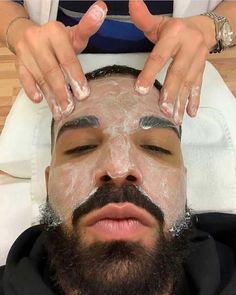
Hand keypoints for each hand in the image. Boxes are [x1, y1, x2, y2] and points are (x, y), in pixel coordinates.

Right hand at [14, 1, 106, 119]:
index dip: (76, 77)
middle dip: (62, 91)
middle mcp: (37, 40)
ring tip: (60, 112)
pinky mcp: (18, 63)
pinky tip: (38, 100)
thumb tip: (102, 8)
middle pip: (52, 70)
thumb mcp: (74, 34)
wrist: (30, 36)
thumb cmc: (58, 40)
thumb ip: (88, 27)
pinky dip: (30, 89)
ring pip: (39, 77)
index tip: (84, 94)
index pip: (67, 58)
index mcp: (54, 32)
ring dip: (50, 96)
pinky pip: (23, 77)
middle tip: (71, 108)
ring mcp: (25, 52)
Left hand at [129, 0, 213, 124]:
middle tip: (162, 110)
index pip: (160, 56)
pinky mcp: (202, 70)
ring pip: (189, 83)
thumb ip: (143, 18)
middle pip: (178, 73)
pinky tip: (190, 114)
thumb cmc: (174, 29)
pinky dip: (194, 101)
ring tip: (174, 119)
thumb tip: (131, 2)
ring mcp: (198, 60)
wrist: (204, 28)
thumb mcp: (159, 23)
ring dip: (181, 102)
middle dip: (170, 93)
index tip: (140, 90)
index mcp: (175, 34)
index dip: (150, 73)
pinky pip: (199, 86)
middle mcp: (190, 46)